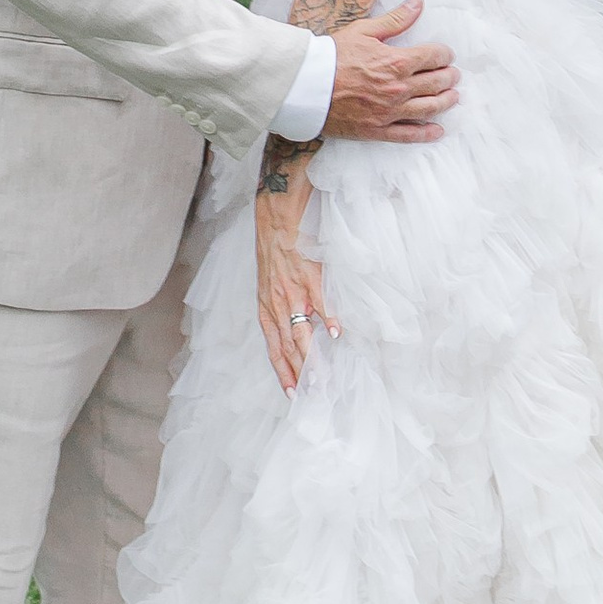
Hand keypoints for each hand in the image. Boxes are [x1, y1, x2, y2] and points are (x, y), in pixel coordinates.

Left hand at [255, 150, 334, 394]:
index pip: (273, 346)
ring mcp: (290, 287)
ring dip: (312, 355)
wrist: (275, 208)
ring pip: (299, 329)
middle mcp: (275, 300)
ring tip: (323, 377)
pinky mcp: (306, 271)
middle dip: (298, 372)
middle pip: (286, 345)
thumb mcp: (272, 280)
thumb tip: (307, 327)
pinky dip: (326, 317)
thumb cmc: (275, 245)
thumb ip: (285, 305)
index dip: (282, 371)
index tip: (292, 394)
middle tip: (311, 396)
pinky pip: (318, 299)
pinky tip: (336, 334)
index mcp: (266, 304)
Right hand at [321, 0, 454, 140]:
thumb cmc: (332, 55)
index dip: (444, 54)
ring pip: (429, 108)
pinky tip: (438, 130)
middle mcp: (398, 88)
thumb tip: (418, 3)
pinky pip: (409, 134)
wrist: (306, 86)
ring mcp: (390, 111)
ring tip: (453, 96)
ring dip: (446, 101)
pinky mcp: (378, 130)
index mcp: (397, 61)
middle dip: (449, 77)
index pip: (433, 56)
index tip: (446, 54)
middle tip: (454, 74)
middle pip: (436, 83)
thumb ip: (395, 20)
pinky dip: (427, 132)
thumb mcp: (364, 31)